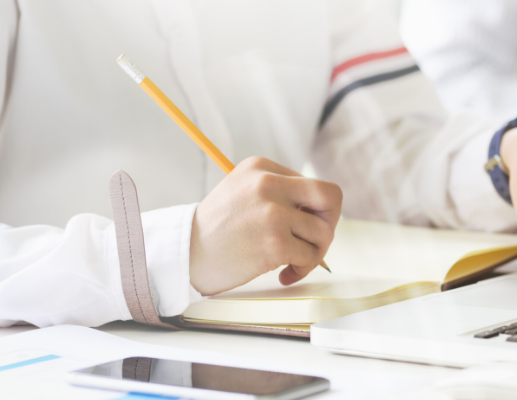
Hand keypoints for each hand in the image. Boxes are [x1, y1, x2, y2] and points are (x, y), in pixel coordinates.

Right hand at [189, 157, 341, 294]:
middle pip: (331, 197)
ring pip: (324, 232)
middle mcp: (268, 184)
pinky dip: (303, 269)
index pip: (314, 185)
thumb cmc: (218, 231)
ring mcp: (272, 213)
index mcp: (262, 167)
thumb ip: (281, 194)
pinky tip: (284, 274)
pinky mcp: (274, 242)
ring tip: (293, 262)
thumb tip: (325, 213)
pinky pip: (311, 256)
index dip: (315, 212)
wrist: (185, 256)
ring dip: (314, 253)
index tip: (301, 229)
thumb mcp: (244, 192)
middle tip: (314, 242)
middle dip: (329, 223)